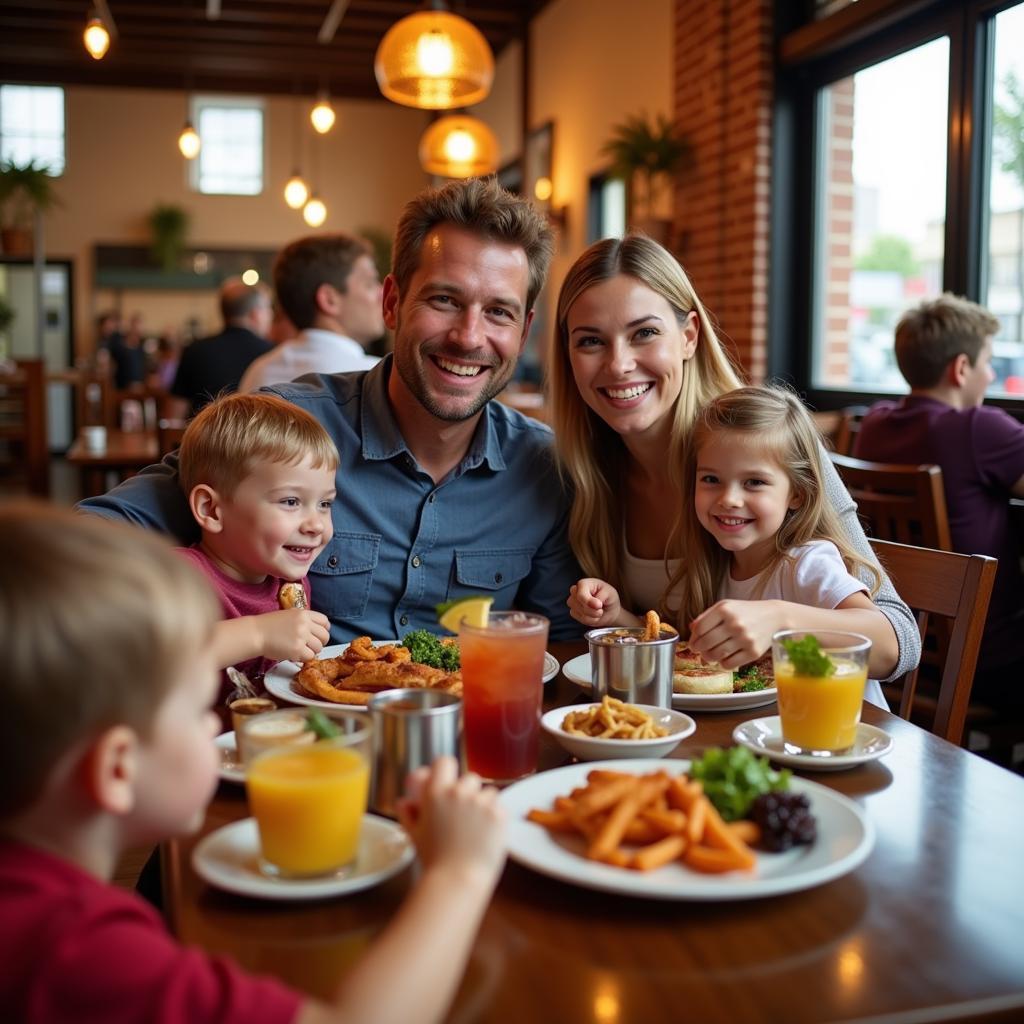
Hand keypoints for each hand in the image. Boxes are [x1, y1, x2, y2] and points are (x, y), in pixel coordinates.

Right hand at [257, 608, 329, 661]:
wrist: (255, 633)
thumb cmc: (269, 625)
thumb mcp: (289, 615)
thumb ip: (303, 620)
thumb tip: (316, 631)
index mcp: (303, 613)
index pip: (325, 621)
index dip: (324, 630)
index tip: (318, 635)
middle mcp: (305, 624)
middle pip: (325, 636)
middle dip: (320, 643)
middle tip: (311, 646)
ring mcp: (301, 637)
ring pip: (319, 648)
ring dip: (311, 651)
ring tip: (300, 651)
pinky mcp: (296, 649)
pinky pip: (309, 657)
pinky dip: (304, 658)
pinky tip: (295, 655)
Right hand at [397, 757, 505, 887]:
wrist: (458, 880)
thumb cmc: (434, 860)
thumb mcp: (414, 834)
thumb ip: (407, 813)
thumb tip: (403, 801)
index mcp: (436, 793)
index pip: (445, 761)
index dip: (447, 770)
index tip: (447, 781)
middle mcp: (459, 792)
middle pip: (470, 777)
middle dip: (468, 792)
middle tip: (464, 814)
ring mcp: (481, 802)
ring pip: (488, 791)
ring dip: (484, 804)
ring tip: (477, 828)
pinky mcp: (499, 814)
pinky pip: (500, 806)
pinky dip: (496, 817)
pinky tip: (488, 833)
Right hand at [567, 578, 622, 627]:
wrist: (609, 608)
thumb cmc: (608, 597)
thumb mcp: (609, 593)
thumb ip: (601, 597)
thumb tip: (595, 605)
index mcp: (583, 584)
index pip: (581, 594)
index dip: (589, 602)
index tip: (599, 606)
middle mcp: (575, 591)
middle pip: (578, 604)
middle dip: (592, 611)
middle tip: (601, 610)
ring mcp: (572, 602)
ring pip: (579, 613)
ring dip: (592, 616)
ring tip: (599, 612)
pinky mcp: (573, 612)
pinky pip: (581, 619)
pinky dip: (590, 620)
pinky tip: (595, 616)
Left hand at [688, 599, 782, 668]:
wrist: (775, 617)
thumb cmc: (746, 612)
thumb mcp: (725, 607)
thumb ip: (706, 617)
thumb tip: (691, 630)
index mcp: (724, 609)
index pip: (699, 628)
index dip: (693, 638)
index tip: (693, 642)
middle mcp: (735, 623)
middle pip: (705, 643)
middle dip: (698, 649)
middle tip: (699, 650)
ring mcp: (745, 639)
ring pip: (715, 656)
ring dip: (708, 658)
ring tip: (710, 655)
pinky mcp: (753, 652)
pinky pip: (728, 664)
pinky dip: (723, 663)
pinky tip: (725, 657)